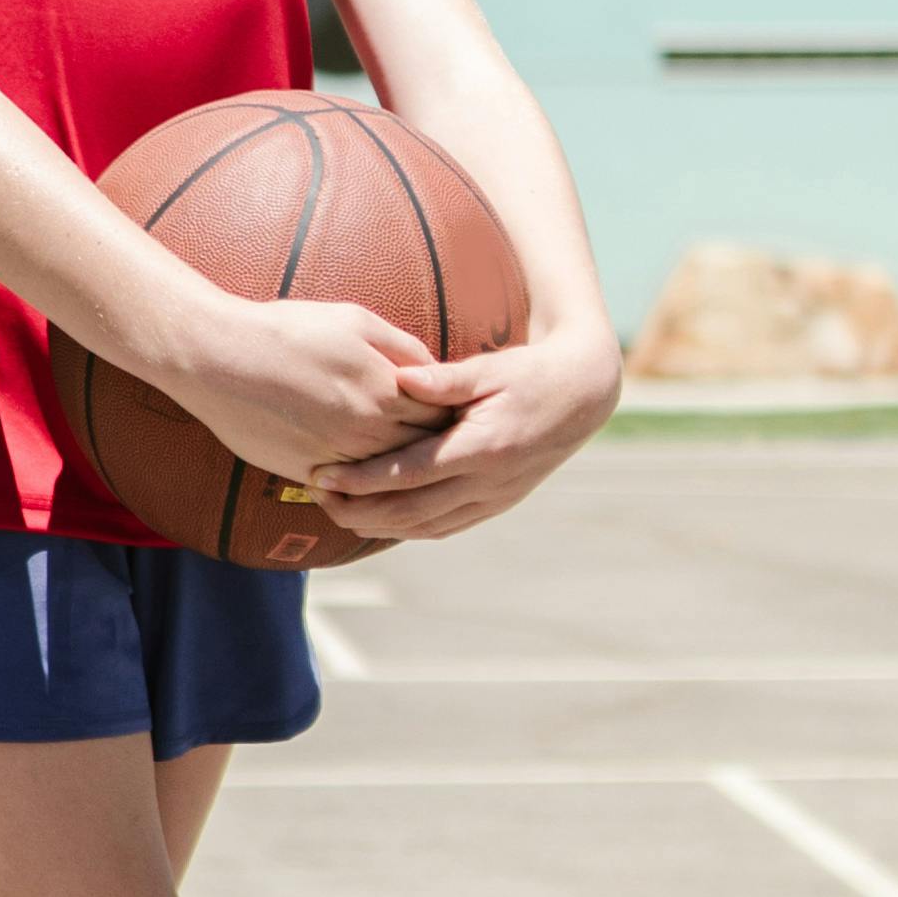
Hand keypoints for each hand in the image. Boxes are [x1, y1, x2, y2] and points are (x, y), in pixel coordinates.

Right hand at [157, 281, 475, 510]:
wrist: (218, 357)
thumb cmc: (287, 330)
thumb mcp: (355, 321)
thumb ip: (402, 348)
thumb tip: (432, 371)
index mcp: (385, 392)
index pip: (441, 418)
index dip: (455, 418)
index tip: (465, 416)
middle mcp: (366, 432)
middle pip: (421, 454)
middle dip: (438, 451)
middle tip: (453, 447)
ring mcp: (336, 459)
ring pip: (387, 481)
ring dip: (402, 476)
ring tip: (417, 469)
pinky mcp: (305, 474)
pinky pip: (349, 491)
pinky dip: (364, 488)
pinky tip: (370, 478)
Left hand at [301, 316, 621, 543]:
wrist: (581, 398)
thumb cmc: (529, 373)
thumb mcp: (491, 368)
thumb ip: (445, 379)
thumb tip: (400, 378)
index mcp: (483, 447)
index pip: (410, 474)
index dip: (362, 480)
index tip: (322, 475)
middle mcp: (488, 483)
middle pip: (410, 512)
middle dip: (358, 510)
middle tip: (316, 496)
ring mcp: (494, 499)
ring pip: (425, 527)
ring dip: (377, 525)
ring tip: (336, 510)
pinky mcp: (496, 505)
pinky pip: (444, 528)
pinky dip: (407, 528)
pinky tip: (377, 519)